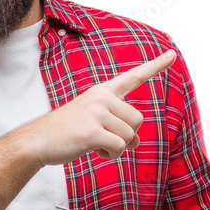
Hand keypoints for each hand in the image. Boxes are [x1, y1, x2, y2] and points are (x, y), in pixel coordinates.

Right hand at [26, 48, 176, 166]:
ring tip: (94, 143)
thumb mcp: (96, 126)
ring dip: (116, 147)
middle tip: (101, 137)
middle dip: (125, 135)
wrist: (38, 141)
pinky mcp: (93, 131)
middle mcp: (101, 97)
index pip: (133, 76)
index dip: (155, 66)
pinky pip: (119, 146)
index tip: (172, 55)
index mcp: (102, 92)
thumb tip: (137, 142)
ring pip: (129, 136)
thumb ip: (119, 128)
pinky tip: (94, 150)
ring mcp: (97, 112)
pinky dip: (111, 154)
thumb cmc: (67, 133)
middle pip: (137, 120)